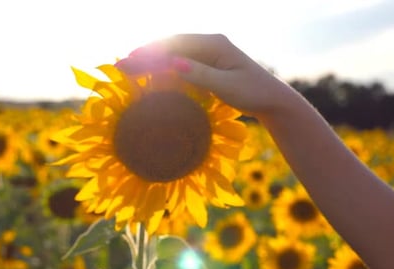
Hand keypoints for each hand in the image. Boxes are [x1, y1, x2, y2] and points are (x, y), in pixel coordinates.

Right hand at [115, 34, 293, 117]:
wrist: (272, 100)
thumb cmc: (254, 93)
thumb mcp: (227, 85)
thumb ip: (200, 75)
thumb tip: (172, 64)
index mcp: (214, 44)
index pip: (175, 44)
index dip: (150, 51)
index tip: (129, 60)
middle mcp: (210, 44)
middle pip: (171, 46)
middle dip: (146, 54)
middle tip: (122, 65)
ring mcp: (209, 53)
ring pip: (174, 53)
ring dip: (153, 60)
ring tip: (131, 69)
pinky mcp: (209, 64)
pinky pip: (181, 62)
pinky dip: (164, 67)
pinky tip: (153, 74)